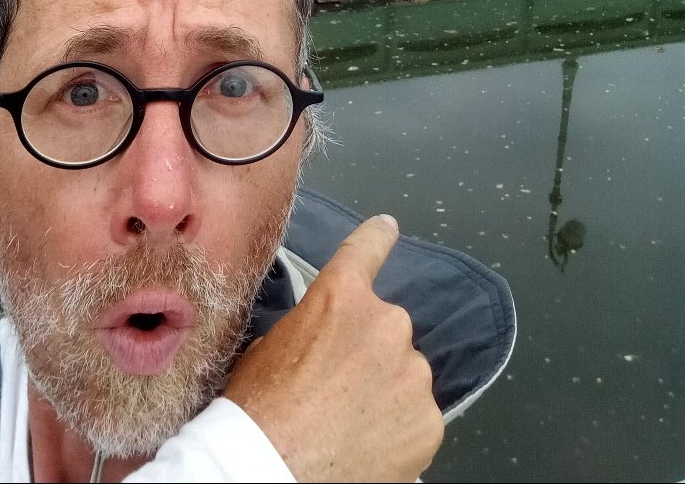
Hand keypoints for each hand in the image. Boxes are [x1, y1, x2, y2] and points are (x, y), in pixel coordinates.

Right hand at [224, 214, 443, 481]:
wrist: (272, 471)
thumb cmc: (260, 413)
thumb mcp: (270, 346)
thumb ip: (310, 325)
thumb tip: (322, 336)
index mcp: (341, 296)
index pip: (367, 248)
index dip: (378, 236)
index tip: (388, 228)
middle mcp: (386, 324)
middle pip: (385, 327)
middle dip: (367, 351)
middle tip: (337, 386)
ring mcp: (412, 373)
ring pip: (404, 373)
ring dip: (385, 389)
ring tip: (348, 421)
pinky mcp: (429, 420)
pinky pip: (418, 415)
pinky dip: (399, 428)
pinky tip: (367, 442)